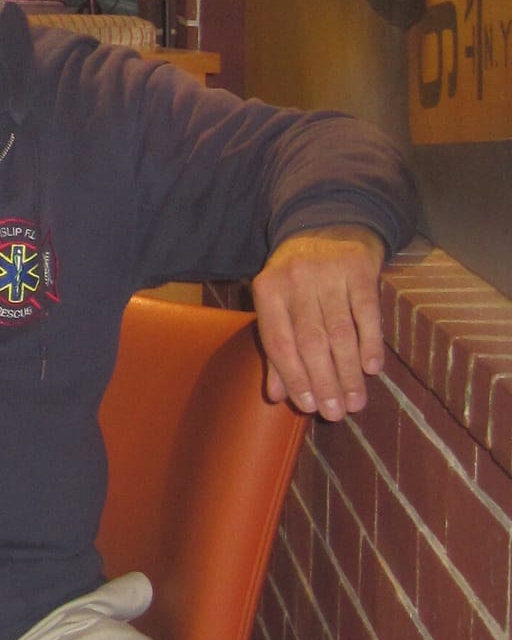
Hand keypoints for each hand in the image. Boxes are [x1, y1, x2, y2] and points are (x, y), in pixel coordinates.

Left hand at [251, 225, 388, 419]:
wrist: (326, 226)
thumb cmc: (298, 278)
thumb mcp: (278, 304)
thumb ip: (276, 349)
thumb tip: (277, 395)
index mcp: (267, 290)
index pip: (279, 342)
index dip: (293, 377)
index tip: (308, 407)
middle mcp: (295, 280)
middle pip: (311, 341)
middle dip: (324, 382)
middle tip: (336, 413)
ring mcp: (328, 273)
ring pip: (340, 332)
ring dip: (348, 372)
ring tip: (355, 402)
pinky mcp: (359, 268)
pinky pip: (367, 312)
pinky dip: (371, 343)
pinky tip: (372, 369)